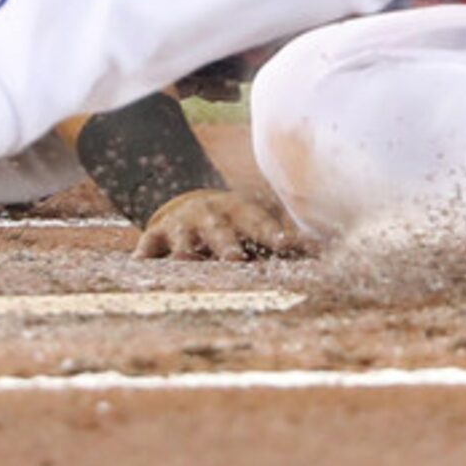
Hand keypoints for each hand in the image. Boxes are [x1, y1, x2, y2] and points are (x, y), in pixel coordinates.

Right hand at [134, 187, 307, 260]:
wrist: (185, 201)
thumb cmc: (231, 222)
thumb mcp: (253, 223)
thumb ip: (283, 240)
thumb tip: (325, 251)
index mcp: (239, 214)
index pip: (257, 223)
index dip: (270, 233)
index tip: (284, 244)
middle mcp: (210, 217)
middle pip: (220, 232)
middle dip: (227, 245)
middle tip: (236, 260)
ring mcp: (181, 225)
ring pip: (183, 239)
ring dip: (185, 249)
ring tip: (185, 261)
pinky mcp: (155, 235)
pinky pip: (147, 245)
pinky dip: (144, 253)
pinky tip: (140, 264)